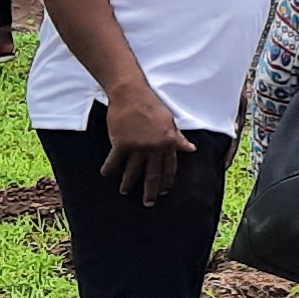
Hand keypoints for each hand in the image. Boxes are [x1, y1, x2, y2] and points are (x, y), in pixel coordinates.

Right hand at [103, 86, 191, 204]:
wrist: (131, 93)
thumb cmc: (151, 104)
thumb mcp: (170, 121)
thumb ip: (178, 138)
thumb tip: (191, 149)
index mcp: (168, 142)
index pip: (169, 168)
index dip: (167, 181)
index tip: (164, 191)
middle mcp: (154, 147)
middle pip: (153, 175)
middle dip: (151, 191)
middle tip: (149, 203)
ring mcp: (137, 146)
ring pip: (133, 172)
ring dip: (128, 184)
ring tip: (125, 191)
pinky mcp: (121, 143)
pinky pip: (115, 162)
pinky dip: (109, 170)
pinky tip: (107, 175)